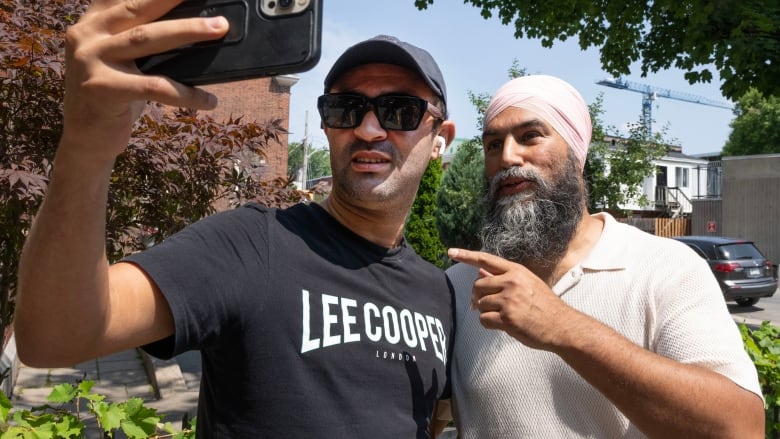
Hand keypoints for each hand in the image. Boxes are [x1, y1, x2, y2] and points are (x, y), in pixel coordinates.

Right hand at [60, 0, 228, 161]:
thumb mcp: (121, 60)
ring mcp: (91, 60)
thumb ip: (140, 38)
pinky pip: (154, 86)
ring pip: (147, 38)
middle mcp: (87, 34)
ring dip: (188, 30)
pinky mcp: (103, 88)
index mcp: (93, 22)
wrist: (85, 139)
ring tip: (220, 27)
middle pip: (139, 9)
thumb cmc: (113, 96)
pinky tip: (209, 100)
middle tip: (211, 3)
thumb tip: (194, 26)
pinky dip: (186, 93)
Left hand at [448, 248, 573, 350]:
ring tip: (503, 316)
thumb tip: (480, 273)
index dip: (466, 256)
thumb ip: (503, 278)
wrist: (561, 325)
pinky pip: (483, 319)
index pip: (485, 259)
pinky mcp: (507, 318)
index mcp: (516, 271)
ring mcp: (509, 300)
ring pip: (479, 304)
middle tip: (490, 305)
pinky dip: (489, 324)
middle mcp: (511, 282)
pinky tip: (503, 325)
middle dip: (479, 297)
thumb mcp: (527, 284)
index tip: (450, 252)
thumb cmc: (544, 305)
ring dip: (486, 312)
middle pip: (477, 285)